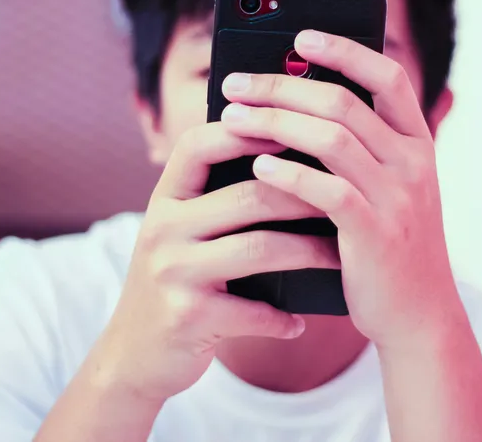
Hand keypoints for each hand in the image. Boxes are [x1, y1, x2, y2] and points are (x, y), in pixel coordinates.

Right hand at [95, 122, 339, 405]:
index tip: (294, 127)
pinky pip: (253, 311)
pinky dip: (282, 318)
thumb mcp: (181, 231)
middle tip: (348, 197)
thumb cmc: (176, 279)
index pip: (199, 146)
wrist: (133, 354)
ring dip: (309, 252)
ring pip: (258, 248)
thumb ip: (216, 198)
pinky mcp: (186, 318)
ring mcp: (172, 273)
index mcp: (165, 199)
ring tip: (339, 256)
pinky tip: (299, 320)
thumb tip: (290, 165)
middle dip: (305, 195)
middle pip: (248, 195)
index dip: (246, 133)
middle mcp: (162, 228)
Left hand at [220, 30, 459, 348]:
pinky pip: (327, 192)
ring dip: (275, 123)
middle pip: (344, 104)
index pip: (389, 77)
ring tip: (232, 117)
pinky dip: (288, 173)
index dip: (345, 50)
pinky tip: (257, 164)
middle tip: (236, 83)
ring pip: (331, 140)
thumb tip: (296, 105)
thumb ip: (360, 145)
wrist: (418, 313)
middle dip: (282, 87)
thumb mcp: (389, 185)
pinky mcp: (375, 234)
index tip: (300, 36)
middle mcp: (414, 162)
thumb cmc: (388, 240)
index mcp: (418, 142)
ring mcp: (398, 198)